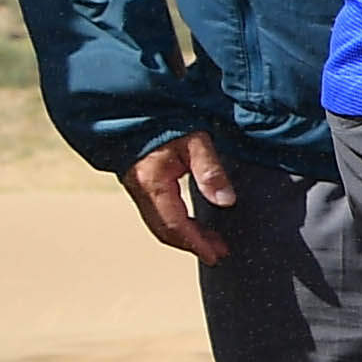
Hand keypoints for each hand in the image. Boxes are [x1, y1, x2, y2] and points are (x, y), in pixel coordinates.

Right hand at [119, 126, 244, 261]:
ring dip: (185, 236)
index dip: (196, 243)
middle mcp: (140, 190)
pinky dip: (177, 224)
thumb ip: (210, 171)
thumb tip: (226, 201)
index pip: (175, 224)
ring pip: (159, 223)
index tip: (216, 255)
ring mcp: (137, 187)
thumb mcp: (196, 142)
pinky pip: (157, 213)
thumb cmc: (169, 120)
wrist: (135, 107)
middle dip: (192, 244)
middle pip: (165, 230)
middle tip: (219, 253)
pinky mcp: (140, 183)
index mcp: (153, 183)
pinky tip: (194, 224)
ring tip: (212, 243)